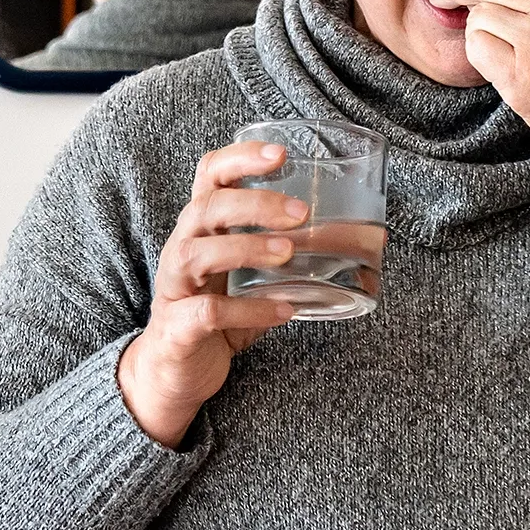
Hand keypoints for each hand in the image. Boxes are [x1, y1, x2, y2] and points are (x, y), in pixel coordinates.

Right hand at [116, 141, 303, 447]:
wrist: (172, 376)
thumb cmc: (212, 318)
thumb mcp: (245, 279)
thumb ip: (283, 259)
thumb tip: (357, 244)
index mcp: (199, 229)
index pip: (210, 176)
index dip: (240, 158)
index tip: (281, 153)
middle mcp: (181, 249)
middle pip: (206, 207)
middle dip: (254, 203)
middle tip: (300, 212)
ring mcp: (174, 287)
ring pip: (198, 252)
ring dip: (246, 247)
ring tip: (288, 253)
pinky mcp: (177, 327)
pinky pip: (210, 311)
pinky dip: (249, 309)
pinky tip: (283, 311)